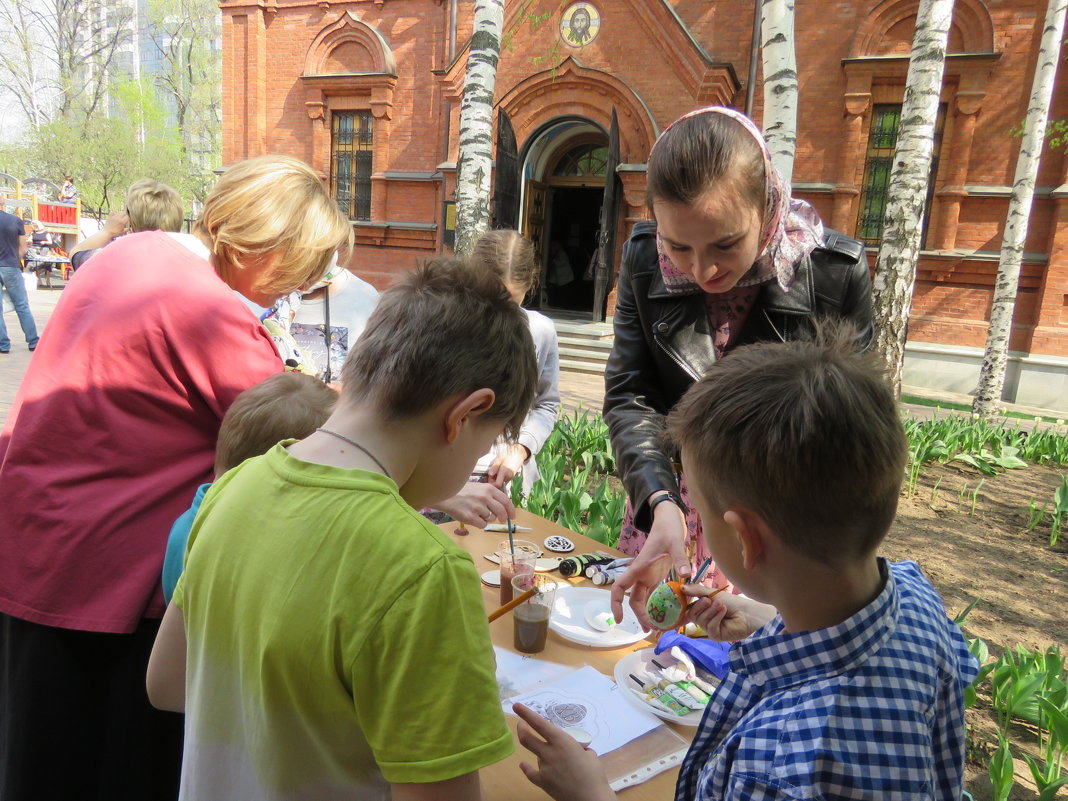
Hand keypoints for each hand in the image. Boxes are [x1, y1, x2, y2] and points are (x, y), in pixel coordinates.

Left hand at [102, 210, 128, 237]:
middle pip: (123, 213)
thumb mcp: (122, 232)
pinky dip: (114, 213)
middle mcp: (118, 218)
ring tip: (119, 217)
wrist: (107, 232)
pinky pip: (112, 212)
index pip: (127, 217)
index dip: (128, 218)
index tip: (127, 220)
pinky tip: (114, 215)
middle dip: (124, 215)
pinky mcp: (110, 217)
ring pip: (118, 212)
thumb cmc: (115, 233)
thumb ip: (127, 229)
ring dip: (120, 214)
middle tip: (124, 218)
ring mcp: (114, 217)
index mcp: (122, 222)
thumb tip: (129, 228)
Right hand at [434, 482, 515, 527]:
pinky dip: (480, 524)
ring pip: (491, 519)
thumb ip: (491, 495)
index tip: (512, 516)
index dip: (511, 510)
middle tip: (501, 520)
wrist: (445, 495)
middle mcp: (485, 497)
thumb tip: (504, 507)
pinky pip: (483, 525)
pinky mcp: (470, 517)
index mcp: (489, 489)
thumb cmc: (462, 491)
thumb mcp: (479, 487)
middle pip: (501, 511)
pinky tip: (473, 518)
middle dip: (503, 518)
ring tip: (477, 513)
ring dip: (487, 518)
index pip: (506, 501)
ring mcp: (477, 507)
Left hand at [487, 443, 529, 487]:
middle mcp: (508, 476)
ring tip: (496, 470)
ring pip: (502, 481)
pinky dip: (501, 477)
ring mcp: (511, 476)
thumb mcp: (499, 458)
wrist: (519, 453)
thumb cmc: (508, 454)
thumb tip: (490, 474)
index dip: (492, 483)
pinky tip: (500, 470)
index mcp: (504, 472)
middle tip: (491, 472)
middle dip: (493, 480)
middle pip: (499, 483)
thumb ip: (495, 467)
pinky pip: (505, 479)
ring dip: (497, 478)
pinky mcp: (512, 476)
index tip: (489, 478)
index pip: (497, 484)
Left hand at [513, 703, 614, 800]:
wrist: (590, 798)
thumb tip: (578, 750)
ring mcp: (544, 768)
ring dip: (539, 752)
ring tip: (550, 755)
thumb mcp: (590, 754)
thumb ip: (579, 749)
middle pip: (527, 738)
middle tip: (521, 723)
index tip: (517, 705)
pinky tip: (523, 765)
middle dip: (521, 728)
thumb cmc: (594, 775)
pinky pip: (531, 773)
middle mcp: (550, 753)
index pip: (539, 724)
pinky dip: (527, 768)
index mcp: (562, 741)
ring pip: (535, 755)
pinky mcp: (543, 782)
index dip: (526, 714)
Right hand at [610, 497, 688, 627]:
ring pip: (643, 599)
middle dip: (639, 615)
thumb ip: (679, 559)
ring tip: (658, 628)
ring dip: (648, 613)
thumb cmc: (667, 530)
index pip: (619, 587)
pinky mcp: (657, 576)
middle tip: (650, 630)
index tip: (619, 619)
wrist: (668, 521)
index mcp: (639, 567)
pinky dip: (658, 606)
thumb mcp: (675, 543)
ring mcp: (648, 576)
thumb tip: (687, 576)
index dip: (615, 603)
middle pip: (633, 599)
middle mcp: (641, 574)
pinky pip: (654, 595)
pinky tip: (667, 614)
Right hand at [681, 586, 775, 641]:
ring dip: (711, 610)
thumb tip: (681, 589)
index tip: (672, 607)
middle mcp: (703, 618)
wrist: (747, 613)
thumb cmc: (732, 602)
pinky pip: (709, 626)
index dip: (679, 610)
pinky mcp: (715, 635)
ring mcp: (708, 628)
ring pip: (700, 620)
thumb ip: (697, 591)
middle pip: (691, 614)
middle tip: (709, 601)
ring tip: (722, 606)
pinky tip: (724, 613)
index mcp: (702, 608)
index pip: (686, 610)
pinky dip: (716, 617)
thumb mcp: (712, 593)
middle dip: (699, 606)